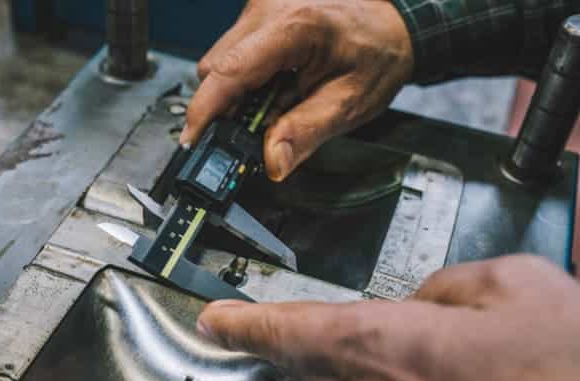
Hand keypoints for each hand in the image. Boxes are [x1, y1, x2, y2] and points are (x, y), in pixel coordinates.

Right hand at [180, 0, 413, 181]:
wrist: (391, 26)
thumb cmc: (376, 56)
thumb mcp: (349, 104)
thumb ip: (306, 133)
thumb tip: (272, 162)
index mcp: (294, 27)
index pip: (230, 71)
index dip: (204, 110)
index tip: (192, 141)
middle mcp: (269, 9)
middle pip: (216, 69)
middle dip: (225, 107)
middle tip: (254, 131)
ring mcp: (260, 8)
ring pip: (220, 61)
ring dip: (236, 94)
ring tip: (275, 104)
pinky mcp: (257, 15)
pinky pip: (233, 53)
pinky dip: (246, 80)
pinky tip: (274, 86)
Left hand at [197, 255, 579, 380]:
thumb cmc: (571, 368)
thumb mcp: (511, 284)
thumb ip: (446, 287)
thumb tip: (425, 303)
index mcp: (381, 342)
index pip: (287, 329)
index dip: (244, 323)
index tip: (215, 321)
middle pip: (322, 367)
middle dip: (319, 346)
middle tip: (327, 332)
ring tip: (457, 374)